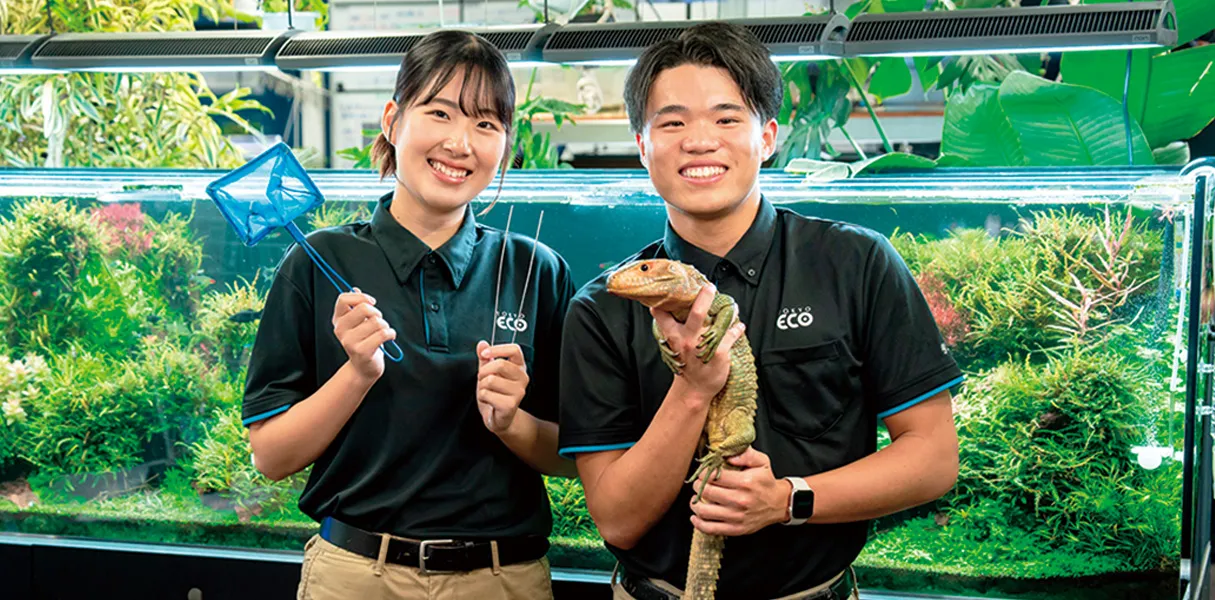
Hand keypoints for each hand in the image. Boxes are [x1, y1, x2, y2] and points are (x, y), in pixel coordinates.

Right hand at [332, 288, 395, 382]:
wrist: (363, 368)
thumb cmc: (363, 342)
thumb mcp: (358, 323)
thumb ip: (356, 306)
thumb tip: (355, 289)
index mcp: (338, 320)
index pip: (343, 299)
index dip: (361, 297)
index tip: (371, 302)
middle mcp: (340, 330)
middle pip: (364, 308)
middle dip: (377, 313)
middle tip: (378, 322)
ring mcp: (350, 341)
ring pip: (377, 322)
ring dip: (385, 325)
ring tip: (383, 332)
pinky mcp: (362, 351)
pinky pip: (383, 334)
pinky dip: (391, 333)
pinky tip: (389, 337)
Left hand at [476, 341, 529, 432]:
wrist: (500, 418)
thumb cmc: (496, 394)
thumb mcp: (489, 373)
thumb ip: (485, 358)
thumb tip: (482, 344)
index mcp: (519, 367)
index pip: (515, 350)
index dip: (498, 349)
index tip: (485, 354)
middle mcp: (522, 378)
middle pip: (500, 364)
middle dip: (484, 371)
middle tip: (482, 379)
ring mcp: (518, 392)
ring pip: (491, 380)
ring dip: (482, 386)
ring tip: (487, 392)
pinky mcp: (510, 405)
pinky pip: (487, 394)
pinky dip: (482, 397)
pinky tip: (488, 401)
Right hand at [652, 284, 745, 408]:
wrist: (694, 389)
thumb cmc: (686, 364)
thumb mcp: (675, 345)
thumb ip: (674, 328)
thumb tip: (675, 308)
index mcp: (674, 336)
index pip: (664, 315)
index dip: (664, 302)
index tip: (671, 291)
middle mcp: (688, 339)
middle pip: (697, 313)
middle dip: (705, 297)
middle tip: (710, 287)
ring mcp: (704, 346)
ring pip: (719, 322)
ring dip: (728, 311)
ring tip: (732, 306)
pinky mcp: (719, 353)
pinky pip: (731, 334)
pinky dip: (737, 328)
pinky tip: (739, 325)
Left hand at [688, 447, 790, 536]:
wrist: (779, 504)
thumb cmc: (766, 482)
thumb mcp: (761, 462)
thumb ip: (745, 454)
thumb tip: (727, 454)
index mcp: (745, 482)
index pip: (714, 476)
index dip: (704, 472)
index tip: (703, 472)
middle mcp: (740, 500)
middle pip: (707, 492)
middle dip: (698, 486)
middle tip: (698, 483)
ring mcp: (737, 517)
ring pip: (705, 511)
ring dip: (695, 503)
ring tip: (696, 498)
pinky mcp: (736, 529)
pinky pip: (710, 529)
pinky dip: (699, 523)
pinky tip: (695, 516)